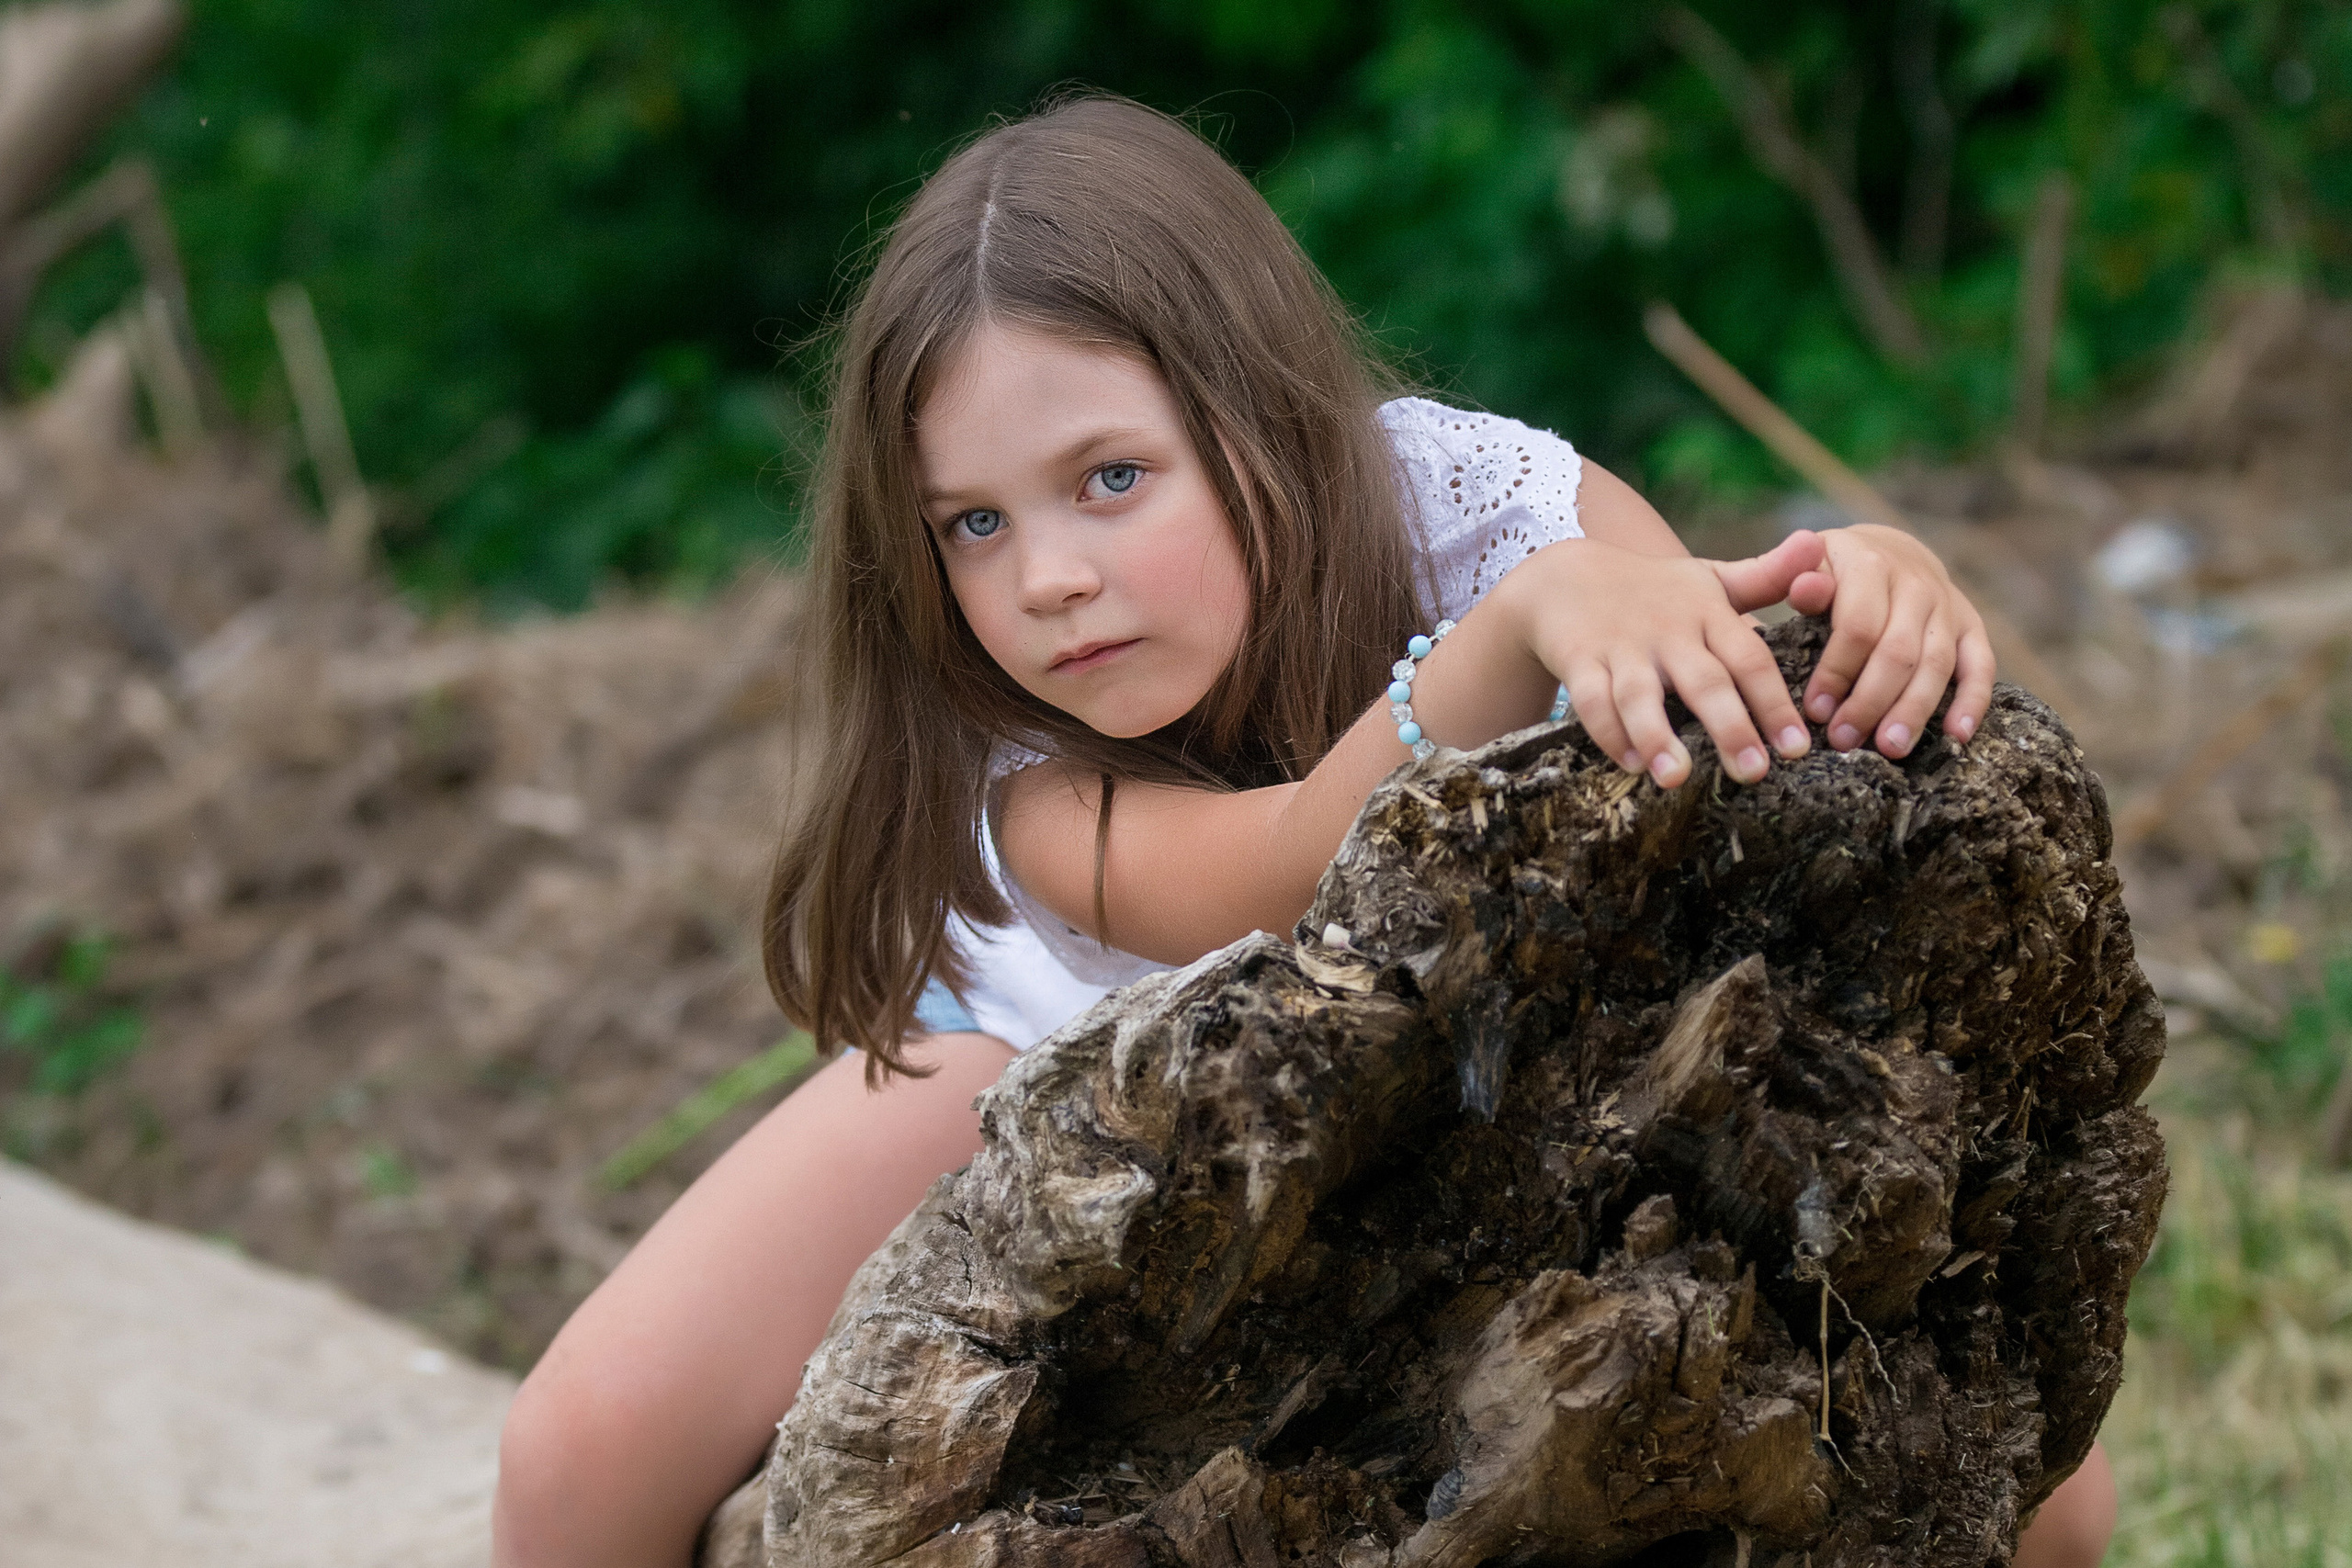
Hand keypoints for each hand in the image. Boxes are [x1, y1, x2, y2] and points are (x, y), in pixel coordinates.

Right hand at [1518, 532, 1823, 788]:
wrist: (1565, 575)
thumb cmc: (1655, 589)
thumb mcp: (1710, 578)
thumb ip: (1766, 575)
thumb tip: (1815, 542)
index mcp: (1707, 614)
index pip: (1749, 659)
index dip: (1774, 702)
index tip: (1796, 747)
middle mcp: (1667, 631)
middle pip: (1703, 681)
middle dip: (1730, 727)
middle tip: (1754, 772)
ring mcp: (1621, 647)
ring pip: (1640, 695)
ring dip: (1657, 736)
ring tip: (1676, 779)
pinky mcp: (1579, 660)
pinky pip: (1591, 700)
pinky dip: (1609, 732)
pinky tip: (1631, 764)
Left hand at [1787, 525, 1993, 756]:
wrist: (1885, 550)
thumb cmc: (1831, 570)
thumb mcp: (1805, 566)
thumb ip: (1797, 579)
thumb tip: (1803, 591)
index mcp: (1870, 565)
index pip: (1858, 626)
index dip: (1837, 672)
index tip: (1816, 711)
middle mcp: (1916, 584)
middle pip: (1898, 652)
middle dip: (1870, 701)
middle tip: (1844, 740)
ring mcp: (1948, 606)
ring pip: (1937, 664)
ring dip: (1914, 710)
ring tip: (1891, 749)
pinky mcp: (1971, 626)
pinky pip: (1981, 666)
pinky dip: (1973, 702)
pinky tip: (1957, 736)